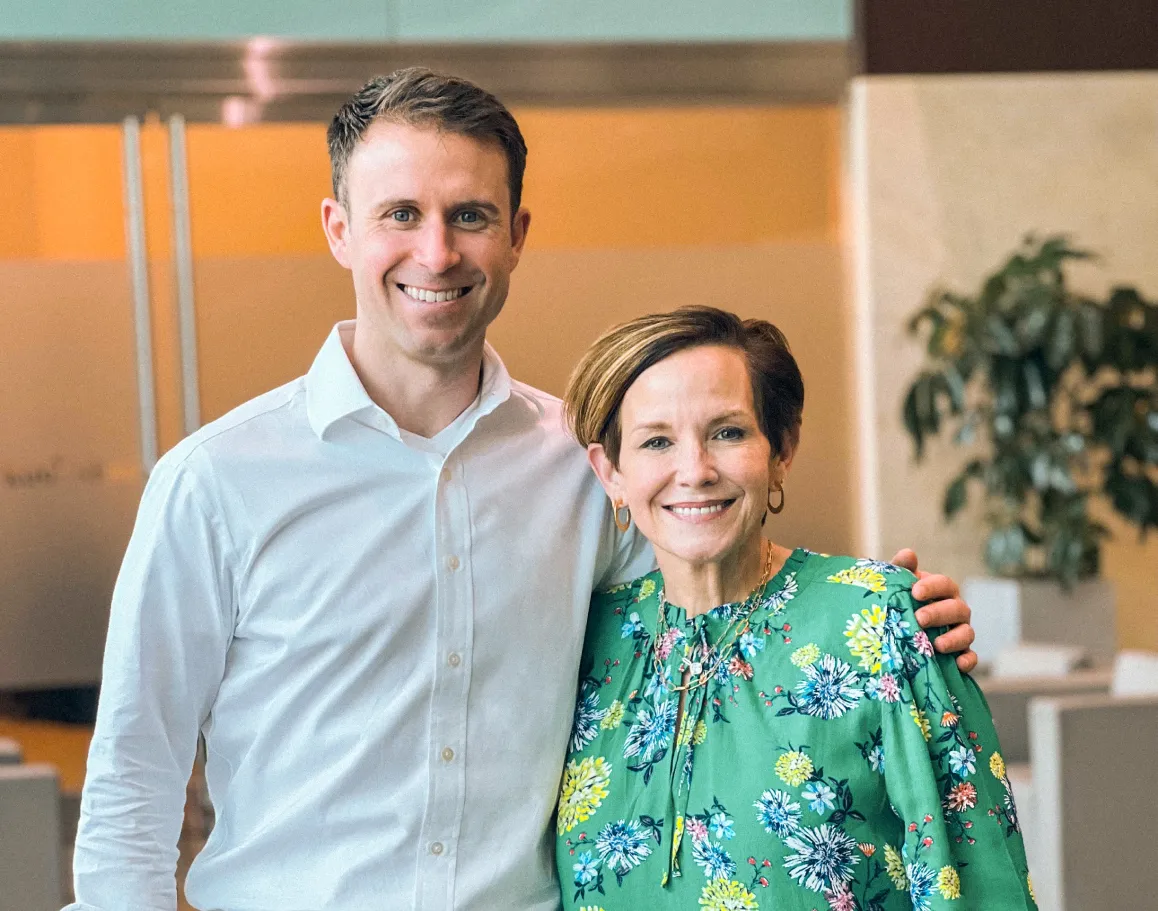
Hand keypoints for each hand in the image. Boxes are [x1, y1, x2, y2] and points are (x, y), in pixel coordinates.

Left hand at [890, 548, 977, 673]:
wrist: (898, 631)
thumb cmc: (900, 602)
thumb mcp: (898, 586)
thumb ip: (901, 570)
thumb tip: (908, 554)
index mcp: (943, 591)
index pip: (945, 584)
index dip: (933, 587)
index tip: (915, 592)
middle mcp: (956, 611)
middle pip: (957, 609)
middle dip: (940, 613)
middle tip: (920, 618)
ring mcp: (960, 632)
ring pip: (967, 633)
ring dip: (954, 638)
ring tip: (937, 645)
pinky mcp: (960, 654)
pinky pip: (971, 658)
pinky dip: (968, 661)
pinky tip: (957, 664)